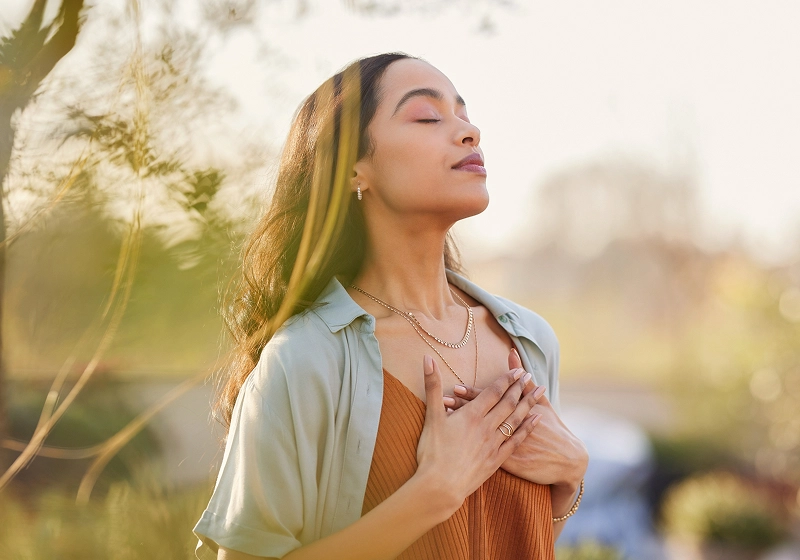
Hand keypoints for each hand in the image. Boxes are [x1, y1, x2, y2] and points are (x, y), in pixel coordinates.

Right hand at [414, 354, 543, 514]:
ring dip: (529, 403)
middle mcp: (486, 427)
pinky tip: (537, 420)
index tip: (517, 370)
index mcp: (471, 415)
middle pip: (508, 403)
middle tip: (530, 376)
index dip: (506, 380)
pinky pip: (517, 440)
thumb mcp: (431, 416)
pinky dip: (528, 428)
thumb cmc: (432, 452)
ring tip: (540, 391)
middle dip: (520, 388)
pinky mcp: (497, 460)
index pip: (493, 392)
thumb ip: (432, 386)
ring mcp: (494, 444)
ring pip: (516, 419)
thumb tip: (427, 358)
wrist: (440, 487)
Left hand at [442, 348, 588, 489]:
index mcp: (516, 412)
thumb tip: (512, 353)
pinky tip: (453, 444)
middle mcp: (508, 428)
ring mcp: (506, 447)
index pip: (490, 400)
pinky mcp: (506, 463)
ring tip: (444, 418)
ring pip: (478, 434)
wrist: (566, 461)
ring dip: (461, 426)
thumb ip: (524, 381)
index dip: (473, 394)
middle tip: (443, 400)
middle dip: (462, 408)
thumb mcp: (542, 404)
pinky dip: (469, 447)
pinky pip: (483, 454)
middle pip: (482, 416)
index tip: (456, 387)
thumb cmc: (553, 429)